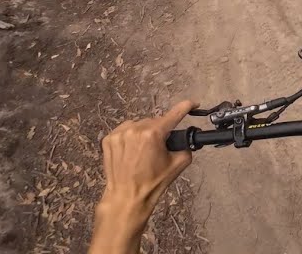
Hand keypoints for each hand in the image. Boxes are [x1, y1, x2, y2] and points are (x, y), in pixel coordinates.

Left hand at [90, 100, 195, 252]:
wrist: (126, 196)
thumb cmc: (153, 182)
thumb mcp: (177, 165)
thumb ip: (185, 147)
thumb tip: (185, 139)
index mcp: (153, 134)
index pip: (173, 115)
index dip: (185, 107)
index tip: (193, 104)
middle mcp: (135, 129)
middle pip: (155, 122)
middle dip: (161, 130)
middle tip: (161, 146)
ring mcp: (119, 133)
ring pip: (139, 125)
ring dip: (145, 132)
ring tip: (144, 150)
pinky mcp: (108, 139)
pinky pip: (125, 130)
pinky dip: (131, 136)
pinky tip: (132, 150)